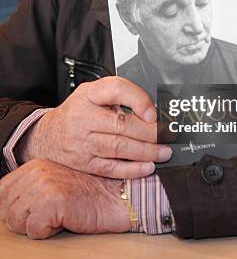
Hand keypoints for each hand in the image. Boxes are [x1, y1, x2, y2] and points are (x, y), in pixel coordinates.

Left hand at [0, 159, 130, 238]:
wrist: (118, 196)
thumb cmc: (91, 193)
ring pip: (16, 222)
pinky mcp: (52, 203)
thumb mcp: (57, 182)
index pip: (1, 192)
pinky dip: (47, 233)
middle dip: (25, 220)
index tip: (33, 212)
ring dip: (36, 227)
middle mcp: (36, 172)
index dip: (13, 209)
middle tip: (51, 215)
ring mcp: (43, 186)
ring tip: (58, 216)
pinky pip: (33, 230)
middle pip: (6, 209)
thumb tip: (6, 208)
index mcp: (35, 165)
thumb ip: (32, 187)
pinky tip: (64, 221)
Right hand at [17, 77, 171, 177]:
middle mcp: (83, 117)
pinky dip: (132, 169)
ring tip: (163, 152)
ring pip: (118, 148)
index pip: (115, 90)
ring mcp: (82, 142)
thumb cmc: (79, 112)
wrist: (48, 135)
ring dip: (146, 151)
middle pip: (121, 124)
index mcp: (88, 95)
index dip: (138, 100)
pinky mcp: (84, 163)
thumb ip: (121, 96)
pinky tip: (147, 166)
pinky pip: (111, 168)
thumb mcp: (95, 94)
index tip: (154, 112)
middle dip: (149, 132)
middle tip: (167, 136)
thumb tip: (152, 112)